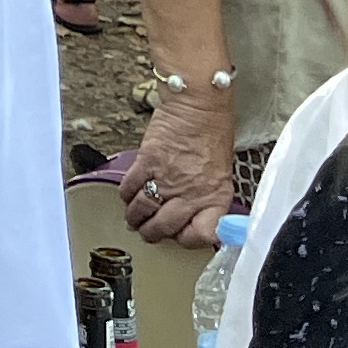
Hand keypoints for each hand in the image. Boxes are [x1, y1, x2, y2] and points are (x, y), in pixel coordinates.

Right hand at [121, 79, 235, 245]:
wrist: (198, 107)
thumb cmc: (212, 136)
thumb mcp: (222, 175)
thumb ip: (209, 198)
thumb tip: (194, 215)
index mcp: (215, 198)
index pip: (202, 235)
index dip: (188, 240)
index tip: (181, 237)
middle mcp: (191, 193)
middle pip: (164, 226)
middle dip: (152, 233)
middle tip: (147, 232)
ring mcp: (167, 178)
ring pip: (143, 209)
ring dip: (135, 217)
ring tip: (133, 218)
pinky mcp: (147, 162)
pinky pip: (130, 186)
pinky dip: (125, 194)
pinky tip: (127, 195)